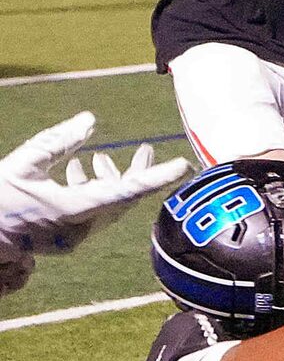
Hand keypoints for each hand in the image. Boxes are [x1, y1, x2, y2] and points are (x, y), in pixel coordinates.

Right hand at [0, 113, 187, 264]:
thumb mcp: (24, 162)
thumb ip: (59, 141)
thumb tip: (90, 120)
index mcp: (73, 209)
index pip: (126, 192)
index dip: (156, 177)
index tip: (182, 166)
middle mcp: (80, 227)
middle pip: (123, 199)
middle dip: (137, 173)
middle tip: (147, 148)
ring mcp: (75, 237)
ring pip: (109, 206)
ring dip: (111, 180)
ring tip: (102, 157)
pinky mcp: (68, 239)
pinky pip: (94, 214)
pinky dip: (93, 192)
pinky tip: (79, 171)